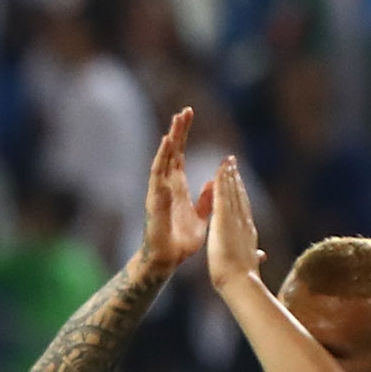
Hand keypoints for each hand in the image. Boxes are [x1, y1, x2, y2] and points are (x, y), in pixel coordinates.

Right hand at [131, 107, 207, 279]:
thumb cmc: (182, 242)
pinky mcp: (156, 200)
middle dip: (178, 131)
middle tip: (185, 111)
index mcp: (178, 187)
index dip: (182, 136)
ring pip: (164, 159)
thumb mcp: (202, 217)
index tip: (188, 116)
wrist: (167, 260)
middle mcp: (167, 186)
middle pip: (171, 152)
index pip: (179, 155)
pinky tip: (167, 144)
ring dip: (170, 140)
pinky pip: (158, 175)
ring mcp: (159, 192)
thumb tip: (214, 182)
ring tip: (176, 121)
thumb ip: (207, 199)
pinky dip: (162, 158)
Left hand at [202, 153, 261, 292]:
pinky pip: (223, 195)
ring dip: (229, 175)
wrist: (240, 281)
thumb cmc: (242, 277)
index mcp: (247, 232)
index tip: (238, 182)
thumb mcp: (248, 261)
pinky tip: (220, 169)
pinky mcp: (225, 219)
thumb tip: (261, 255)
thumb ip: (253, 254)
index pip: (243, 209)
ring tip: (227, 161)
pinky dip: (222, 181)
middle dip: (236, 179)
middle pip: (240, 195)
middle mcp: (244, 221)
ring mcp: (236, 219)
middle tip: (232, 163)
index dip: (241, 194)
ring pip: (232, 192)